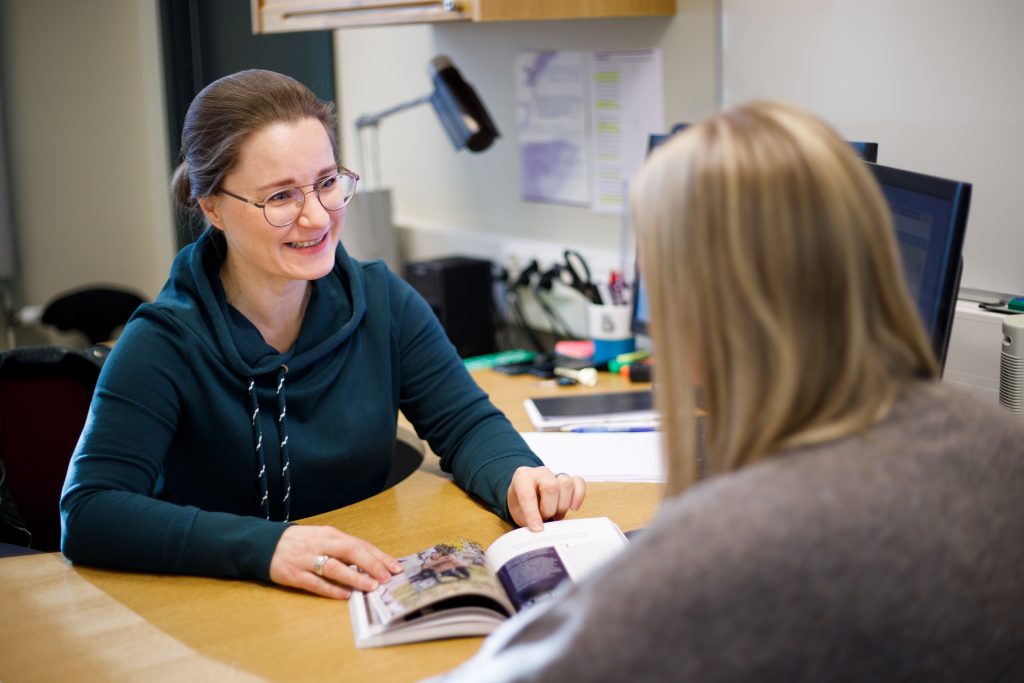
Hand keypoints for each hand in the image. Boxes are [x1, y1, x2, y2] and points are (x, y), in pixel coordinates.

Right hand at [269, 525, 402, 598]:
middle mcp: (322, 544)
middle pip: (351, 551)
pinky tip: (345, 595)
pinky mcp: (295, 574)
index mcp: (331, 534)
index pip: (360, 544)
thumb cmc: (302, 542)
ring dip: (355, 577)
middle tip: (387, 577)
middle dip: (372, 564)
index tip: (395, 567)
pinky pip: (316, 582)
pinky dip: (332, 589)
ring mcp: (307, 559)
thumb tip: (371, 563)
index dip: (379, 556)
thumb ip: (344, 549)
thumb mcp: (324, 538)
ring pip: (335, 567)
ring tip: (370, 587)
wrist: (266, 543)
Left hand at [507, 466, 585, 531]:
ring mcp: (556, 474)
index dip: (533, 513)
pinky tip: (573, 507)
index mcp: (522, 476)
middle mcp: (540, 472)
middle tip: (545, 518)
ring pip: (566, 485)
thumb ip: (526, 519)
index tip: (537, 528)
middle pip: (551, 487)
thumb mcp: (517, 512)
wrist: (527, 495)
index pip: (528, 494)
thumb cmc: (521, 504)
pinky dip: (578, 496)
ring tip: (556, 515)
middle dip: (549, 509)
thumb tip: (540, 531)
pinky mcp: (569, 478)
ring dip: (562, 506)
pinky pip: (579, 483)